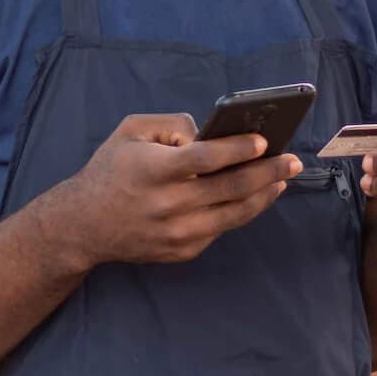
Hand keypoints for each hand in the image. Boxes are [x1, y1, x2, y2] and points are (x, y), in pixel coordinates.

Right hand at [42, 112, 300, 271]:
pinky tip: (255, 196)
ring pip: (236, 213)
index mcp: (154, 170)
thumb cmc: (111, 170)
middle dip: (268, 171)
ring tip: (282, 179)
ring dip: (265, 195)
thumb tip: (210, 133)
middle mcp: (169, 204)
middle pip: (232, 187)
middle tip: (292, 160)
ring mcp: (178, 233)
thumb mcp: (130, 132)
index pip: (206, 158)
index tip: (264, 141)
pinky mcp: (183, 251)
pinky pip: (221, 228)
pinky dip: (241, 211)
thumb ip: (171, 124)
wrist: (84, 225)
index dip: (238, 149)